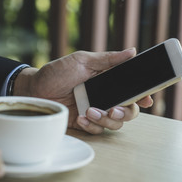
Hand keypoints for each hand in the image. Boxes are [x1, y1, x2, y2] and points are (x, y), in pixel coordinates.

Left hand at [14, 49, 152, 133]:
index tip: (147, 99)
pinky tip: (80, 118)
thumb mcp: (82, 61)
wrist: (33, 89)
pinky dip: (92, 126)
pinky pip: (98, 130)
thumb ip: (107, 59)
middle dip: (126, 112)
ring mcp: (95, 110)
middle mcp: (104, 96)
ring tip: (90, 111)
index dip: (142, 95)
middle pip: (129, 109)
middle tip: (114, 109)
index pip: (131, 88)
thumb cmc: (57, 72)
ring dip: (107, 119)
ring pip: (115, 122)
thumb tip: (132, 51)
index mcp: (107, 80)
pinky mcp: (85, 122)